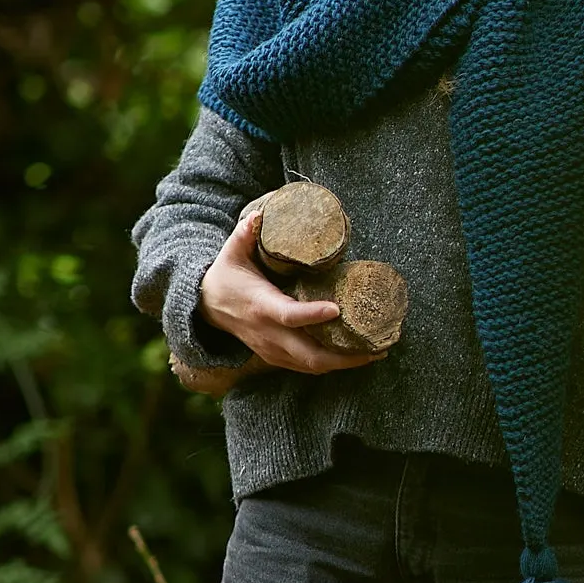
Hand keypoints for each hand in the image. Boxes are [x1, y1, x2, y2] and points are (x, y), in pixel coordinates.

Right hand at [198, 200, 385, 375]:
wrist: (207, 307)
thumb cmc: (226, 276)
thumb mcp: (231, 252)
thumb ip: (246, 233)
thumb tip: (261, 215)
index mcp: (261, 306)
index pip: (289, 316)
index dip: (312, 316)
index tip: (337, 309)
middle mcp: (269, 334)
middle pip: (310, 355)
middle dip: (345, 356)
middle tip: (376, 348)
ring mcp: (272, 350)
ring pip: (312, 366)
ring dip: (343, 363)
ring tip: (374, 354)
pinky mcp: (276, 357)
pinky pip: (307, 367)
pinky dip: (331, 364)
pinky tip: (353, 356)